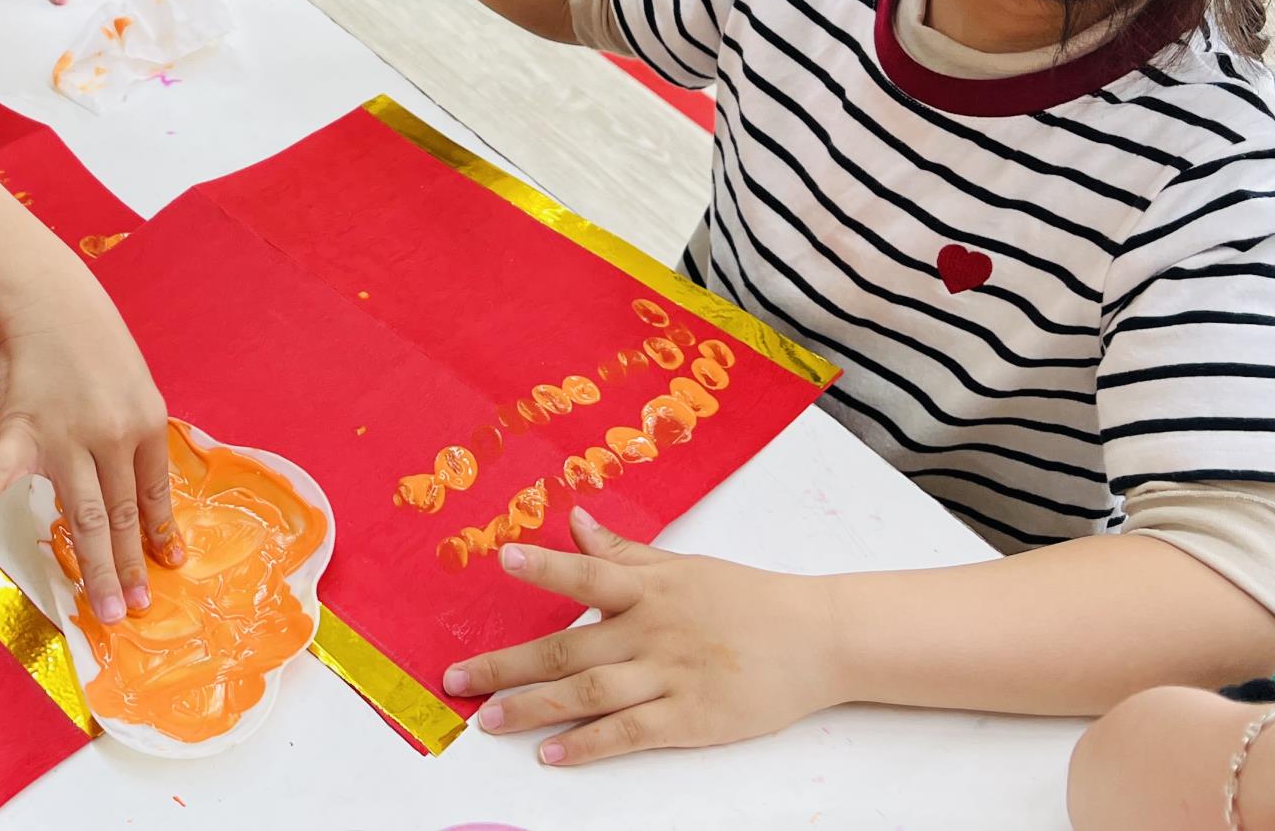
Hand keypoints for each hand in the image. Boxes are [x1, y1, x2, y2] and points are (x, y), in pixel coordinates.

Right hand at [0, 270, 177, 628]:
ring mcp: (65, 437)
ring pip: (83, 513)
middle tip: (133, 613)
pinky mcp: (21, 429)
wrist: (51, 300)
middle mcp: (111, 436)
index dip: (160, 535)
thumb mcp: (135, 387)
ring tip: (100, 608)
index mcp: (144, 424)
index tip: (167, 570)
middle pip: (121, 515)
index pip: (153, 494)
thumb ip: (134, 441)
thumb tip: (139, 497)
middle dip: (128, 569)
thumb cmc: (96, 343)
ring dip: (93, 566)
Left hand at [441, 508, 841, 760]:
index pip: (589, 575)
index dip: (548, 567)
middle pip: (568, 649)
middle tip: (457, 680)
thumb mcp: (682, 566)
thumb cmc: (746, 598)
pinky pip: (630, 733)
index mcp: (650, 589)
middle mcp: (652, 631)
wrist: (817, 638)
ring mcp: (670, 677)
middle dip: (506, 665)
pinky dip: (590, 744)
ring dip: (534, 707)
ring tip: (489, 720)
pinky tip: (554, 754)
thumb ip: (622, 551)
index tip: (504, 559)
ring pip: (589, 693)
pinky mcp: (690, 719)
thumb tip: (573, 520)